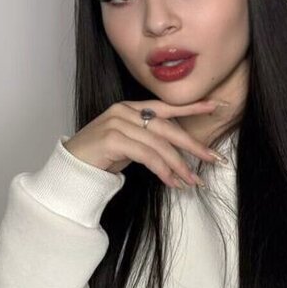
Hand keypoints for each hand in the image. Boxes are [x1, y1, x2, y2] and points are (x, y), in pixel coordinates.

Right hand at [62, 99, 228, 188]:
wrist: (70, 169)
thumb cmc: (99, 158)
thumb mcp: (128, 145)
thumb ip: (149, 141)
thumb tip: (178, 154)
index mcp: (130, 108)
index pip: (166, 106)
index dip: (191, 106)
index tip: (216, 105)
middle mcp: (124, 111)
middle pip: (167, 127)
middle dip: (193, 144)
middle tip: (214, 158)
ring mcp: (117, 122)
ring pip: (159, 144)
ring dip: (179, 165)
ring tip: (192, 181)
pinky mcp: (112, 138)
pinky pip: (147, 155)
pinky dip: (163, 169)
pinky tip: (172, 182)